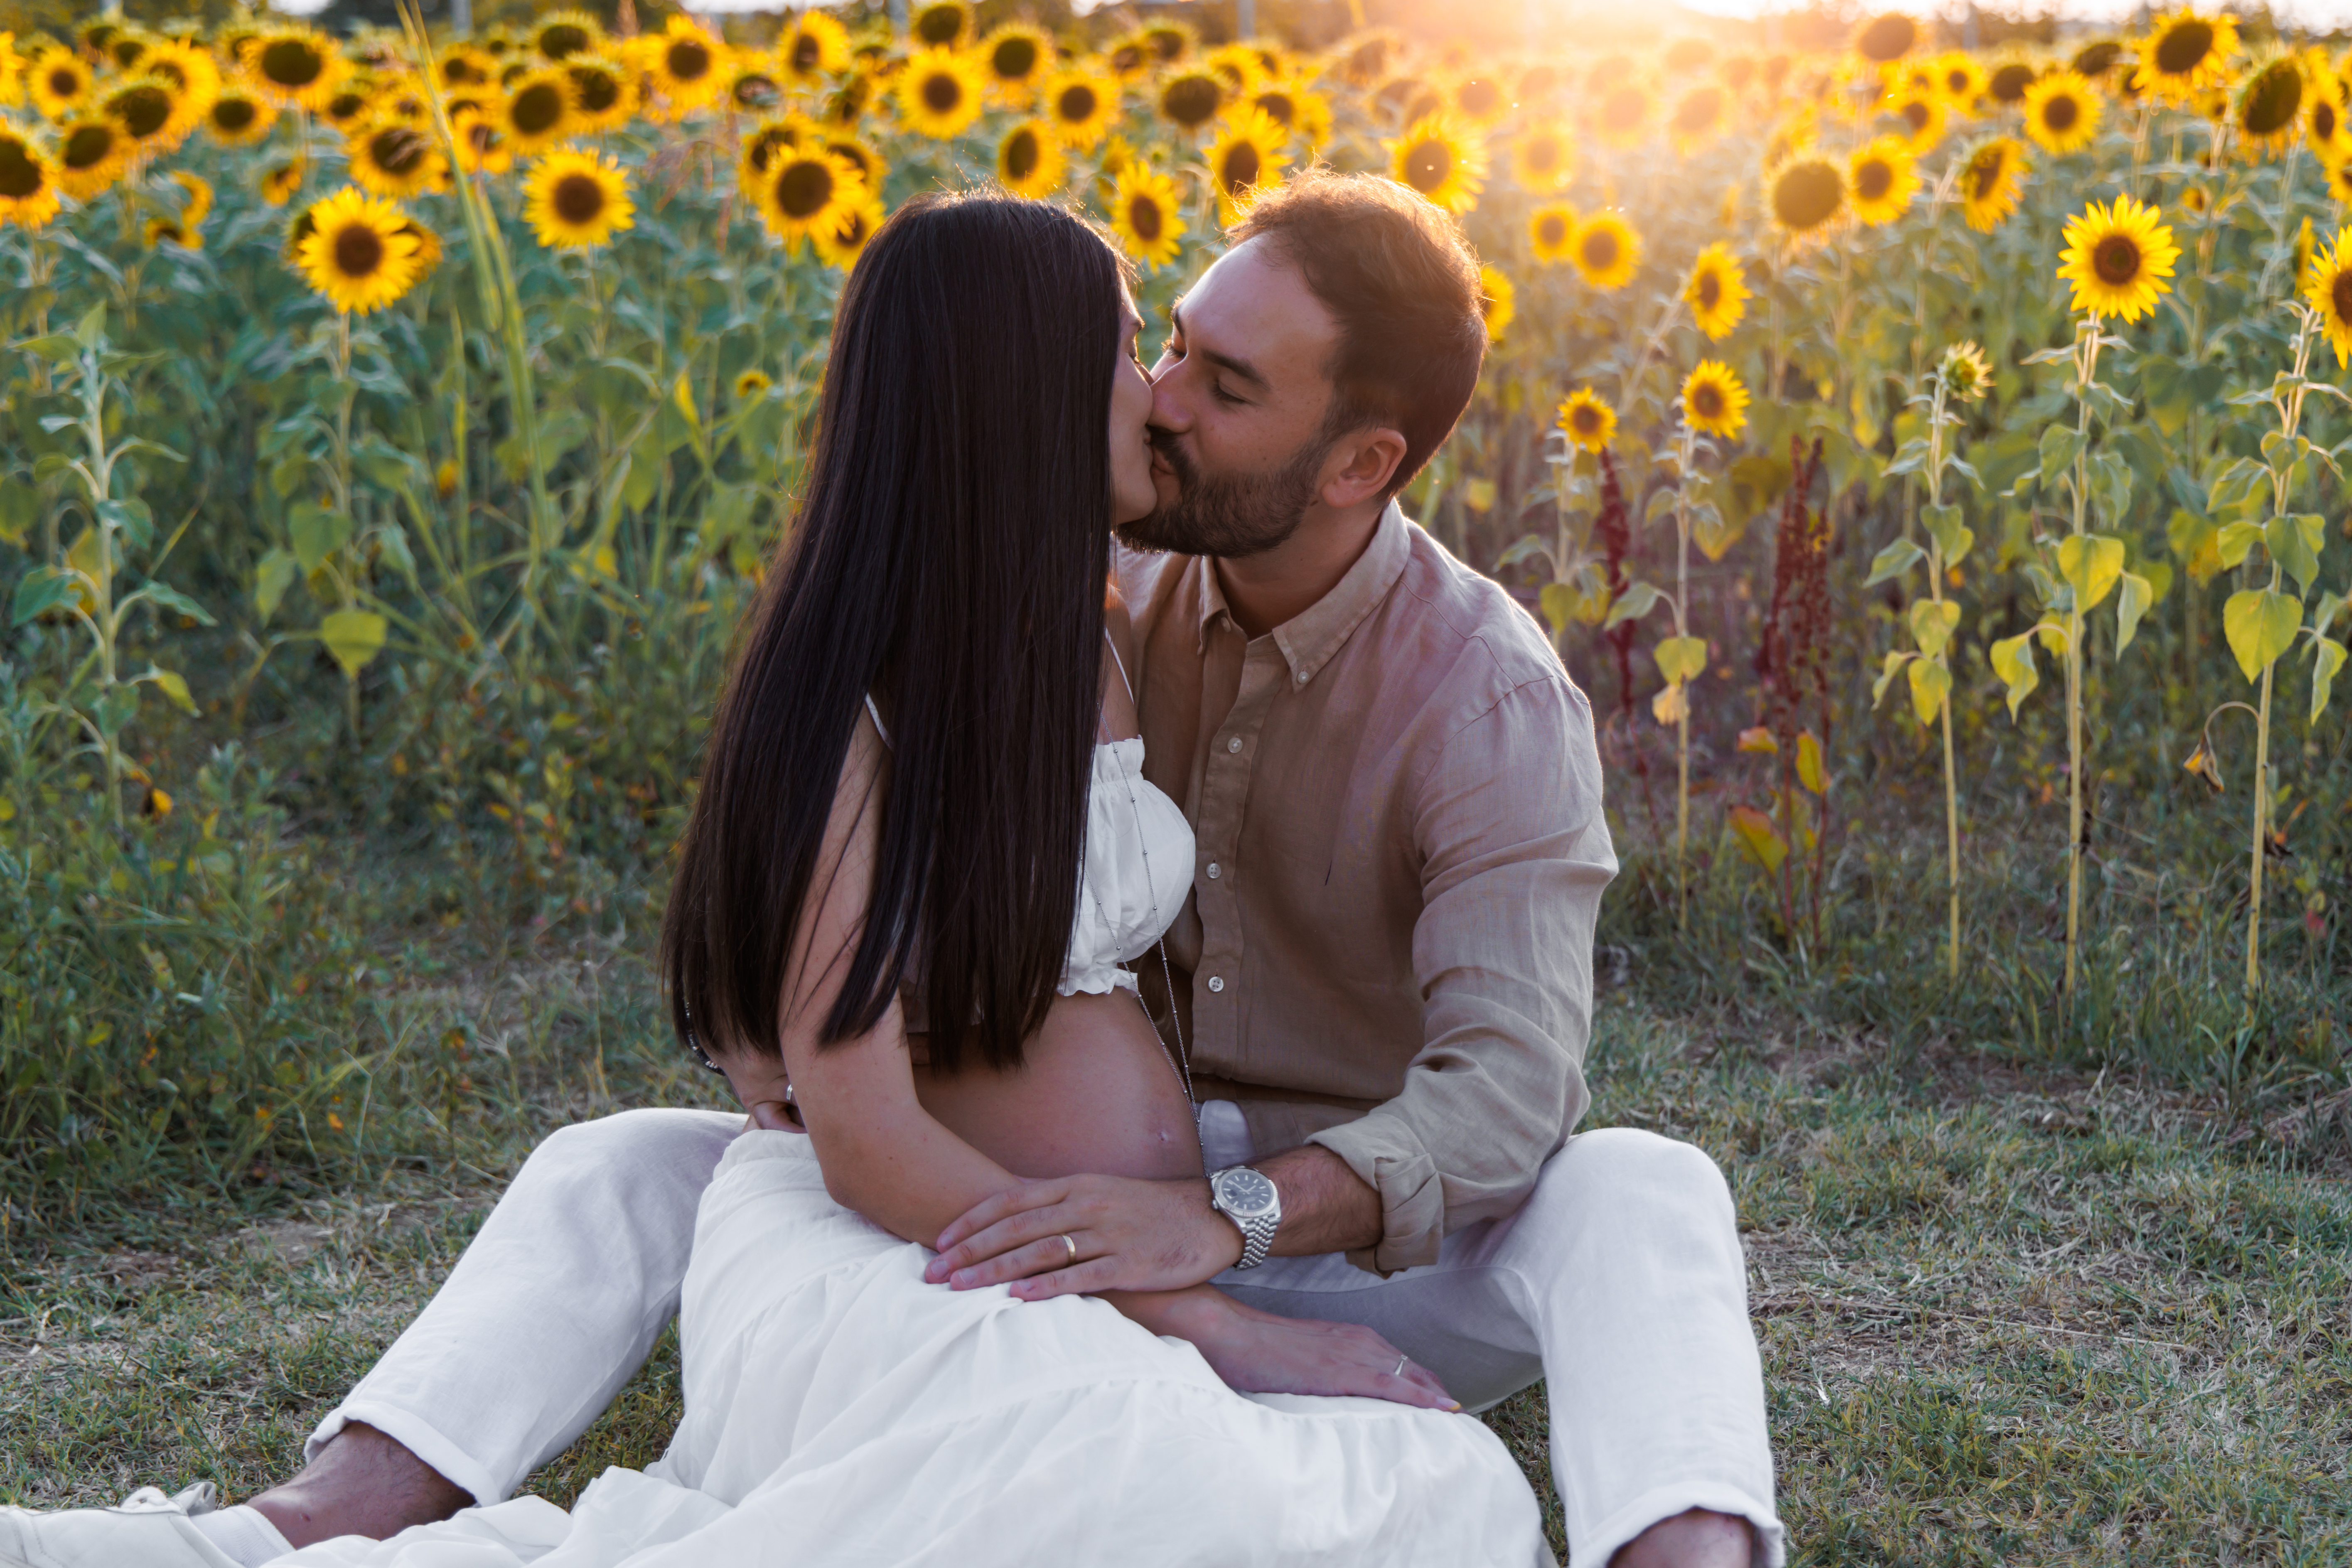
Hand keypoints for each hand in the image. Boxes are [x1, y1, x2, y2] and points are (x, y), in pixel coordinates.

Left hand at [924, 1173, 1242, 1297]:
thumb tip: (1015, 1219)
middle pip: (1016, 1227)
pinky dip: (1047, 1286)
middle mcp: (1087, 1205)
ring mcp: (1108, 1234)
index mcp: (1077, 1186)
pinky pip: (1081, 1276)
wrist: (1210, 1217)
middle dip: (970, 1250)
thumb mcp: (1103, 1193)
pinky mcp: (1130, 1264)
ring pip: (1040, 1251)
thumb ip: (1061, 1205)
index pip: (1011, 1200)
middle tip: (933, 1272)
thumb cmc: (1150, 1210)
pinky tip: (1018, 1298)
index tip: (940, 1239)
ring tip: (960, 1288)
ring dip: (995, 1270)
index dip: (972, 1219)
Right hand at [1169, 1294, 1459, 1411]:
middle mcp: (1355, 1340)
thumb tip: (1325, 1388)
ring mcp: (1347, 1353)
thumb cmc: (1253, 1346)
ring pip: (1406, 1374)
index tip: (1438, 1398)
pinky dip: (1419, 1397)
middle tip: (1455, 1411)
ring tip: (1456, 1413)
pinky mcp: (1337, 1371)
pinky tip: (1439, 1409)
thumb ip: (1320, 1366)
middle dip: (1433, 1388)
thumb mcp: (1297, 1354)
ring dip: (1433, 1393)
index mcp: (1345, 1335)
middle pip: (1409, 1366)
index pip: (1395, 1359)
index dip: (1419, 1379)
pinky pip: (1389, 1385)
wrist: (1227, 1331)